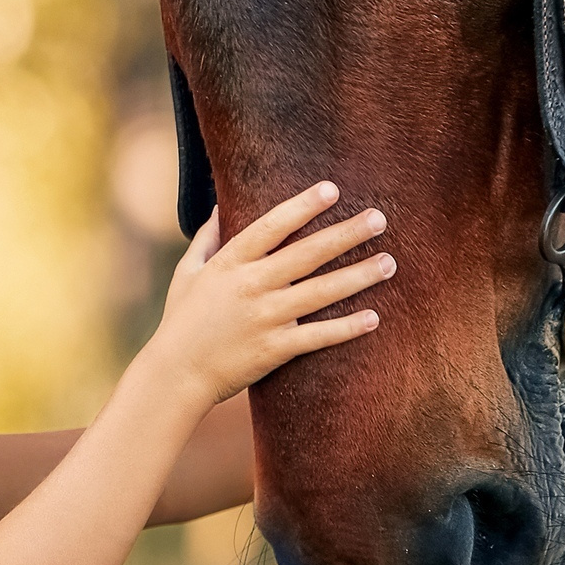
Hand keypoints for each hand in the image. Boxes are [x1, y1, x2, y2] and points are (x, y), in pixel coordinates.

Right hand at [146, 183, 391, 404]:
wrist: (175, 374)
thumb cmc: (180, 320)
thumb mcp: (187, 272)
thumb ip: (206, 237)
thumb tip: (218, 204)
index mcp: (230, 262)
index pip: (272, 226)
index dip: (302, 206)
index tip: (332, 189)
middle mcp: (251, 286)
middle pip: (307, 254)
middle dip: (346, 234)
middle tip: (379, 218)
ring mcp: (265, 318)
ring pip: (321, 292)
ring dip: (359, 276)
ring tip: (389, 262)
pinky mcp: (275, 349)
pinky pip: (318, 337)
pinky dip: (346, 328)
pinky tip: (374, 317)